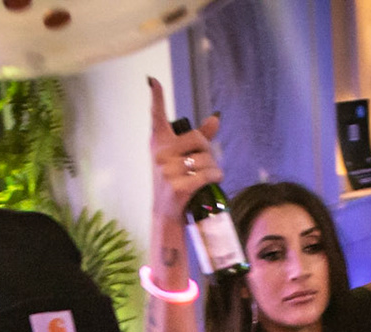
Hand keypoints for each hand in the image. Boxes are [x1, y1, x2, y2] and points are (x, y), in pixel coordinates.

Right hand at [149, 77, 221, 230]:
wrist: (166, 212)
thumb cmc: (176, 181)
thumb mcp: (182, 159)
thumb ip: (199, 138)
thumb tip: (216, 118)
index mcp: (159, 144)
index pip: (156, 117)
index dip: (156, 97)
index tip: (153, 81)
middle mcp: (160, 155)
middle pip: (197, 139)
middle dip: (208, 151)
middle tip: (205, 163)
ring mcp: (167, 171)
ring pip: (205, 160)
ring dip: (214, 168)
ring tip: (208, 176)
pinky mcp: (177, 186)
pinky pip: (207, 174)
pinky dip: (216, 177)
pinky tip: (215, 181)